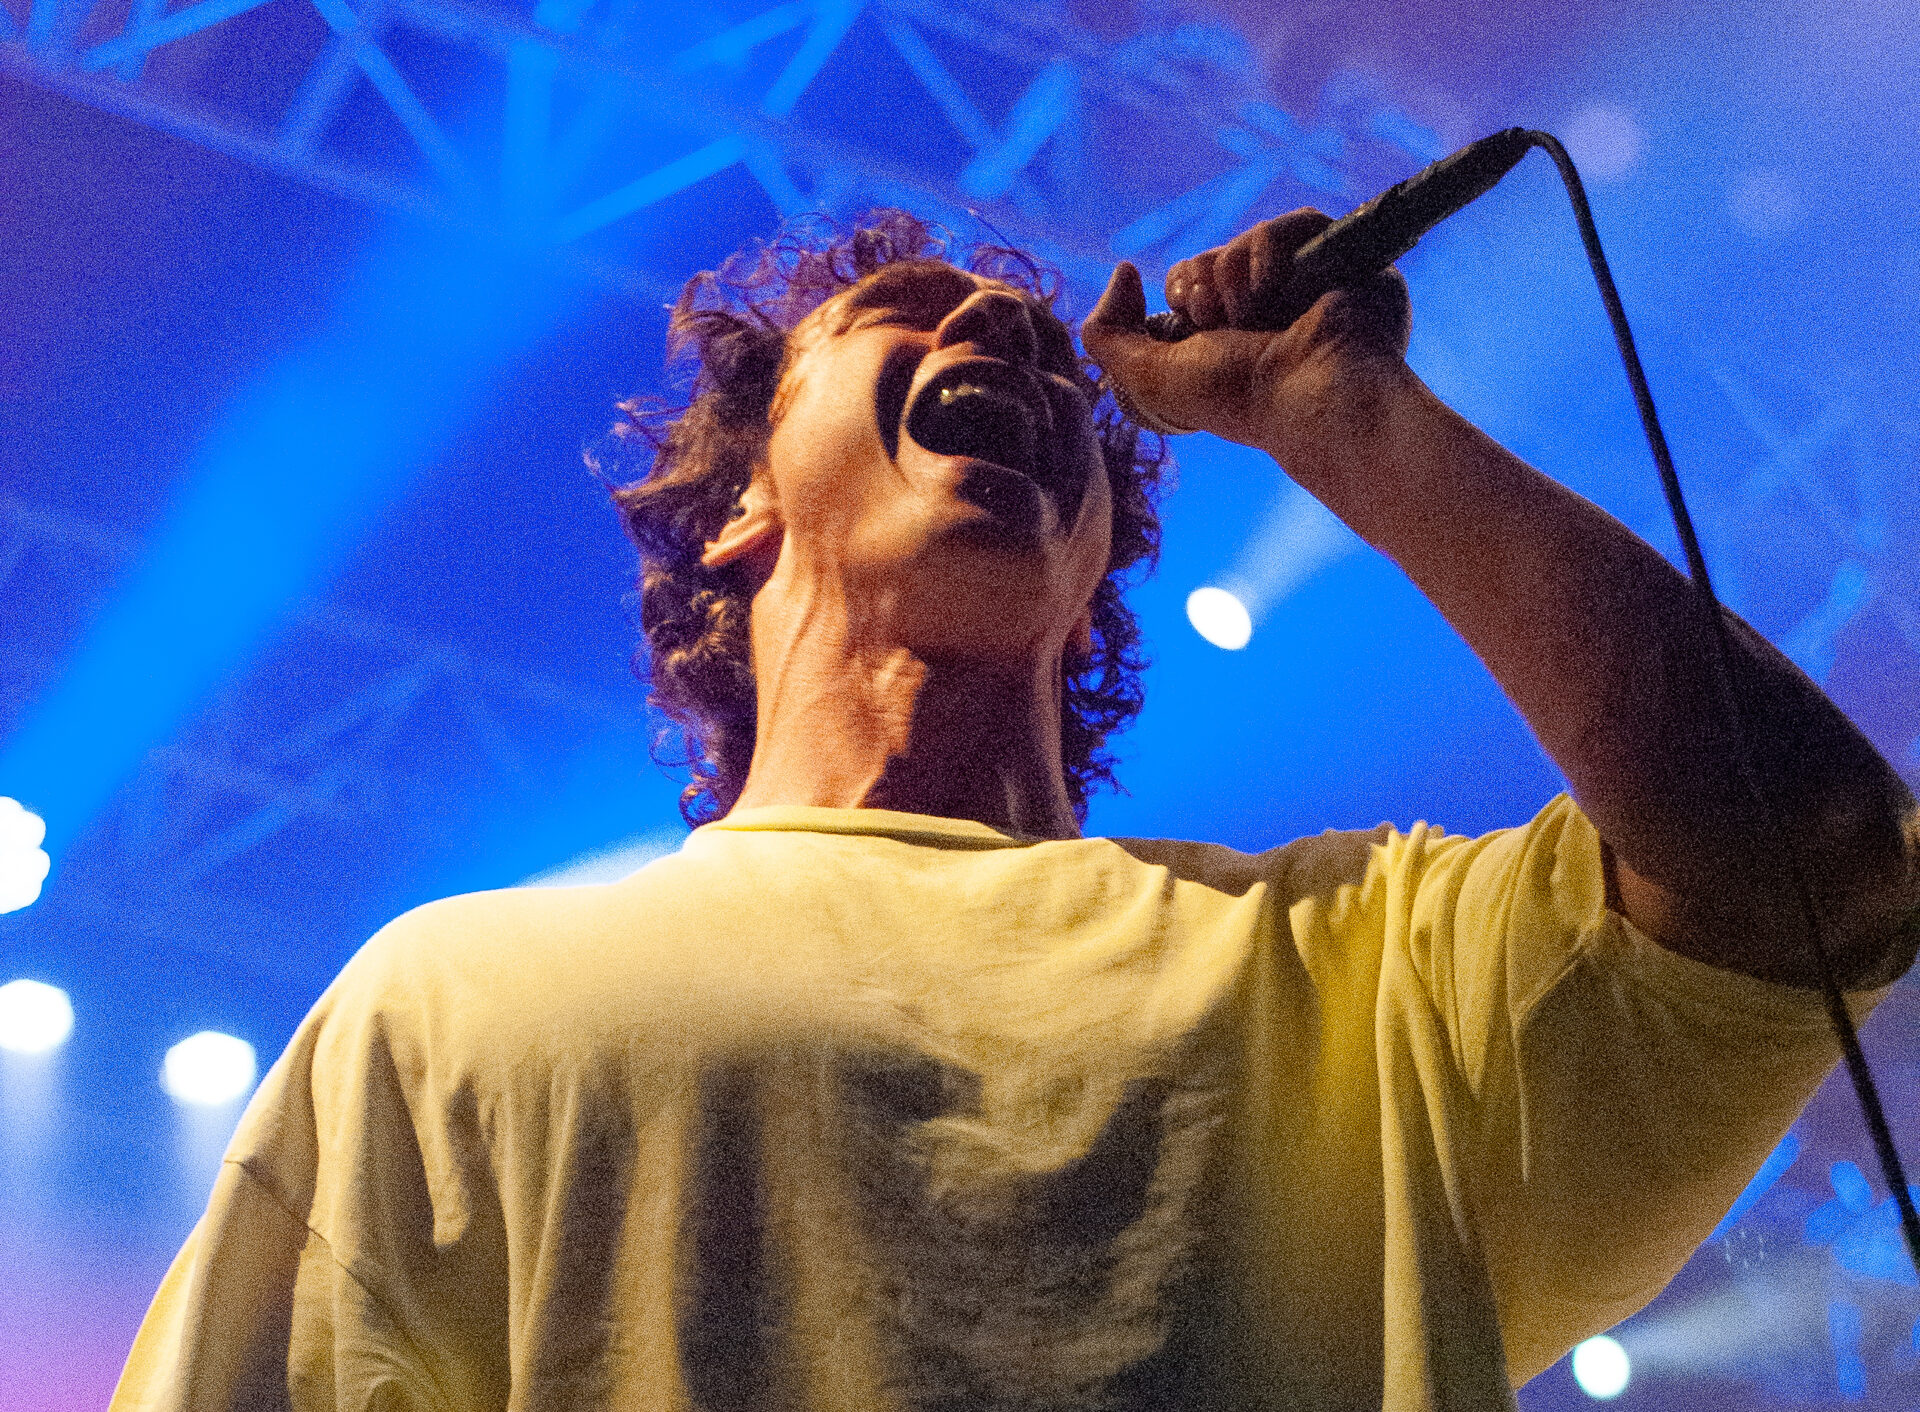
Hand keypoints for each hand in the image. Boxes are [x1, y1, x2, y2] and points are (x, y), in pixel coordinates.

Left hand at [1081, 210, 1415, 461]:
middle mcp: (1269, 311)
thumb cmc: (1235, 396)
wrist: (1306, 393)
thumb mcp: (1146, 377)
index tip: (1194, 323)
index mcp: (1231, 338)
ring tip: (1255, 317)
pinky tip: (1276, 290)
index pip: (1190, 279)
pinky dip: (1269, 253)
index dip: (1182, 291)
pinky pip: (1293, 223)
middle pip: (1211, 259)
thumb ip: (1106, 334)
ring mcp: (1307, 284)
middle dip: (1203, 288)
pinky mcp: (1343, 257)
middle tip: (1223, 324)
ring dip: (1233, 279)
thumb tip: (1123, 270)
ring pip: (1245, 242)